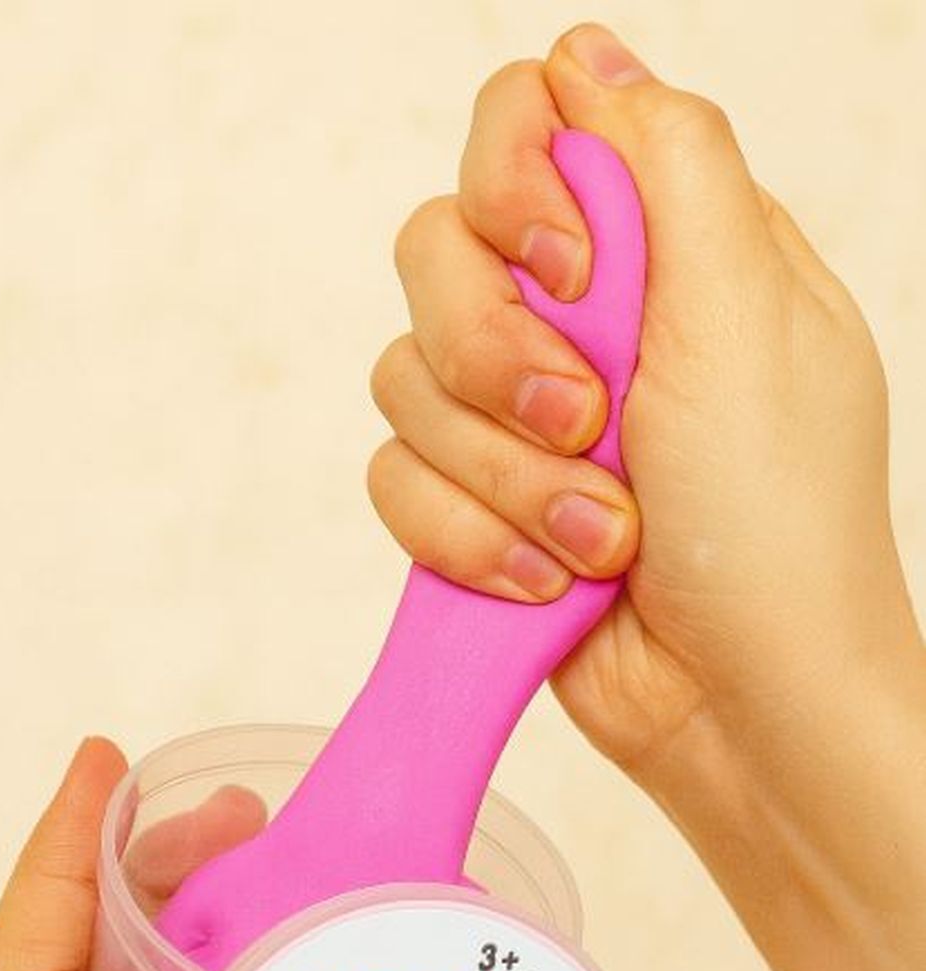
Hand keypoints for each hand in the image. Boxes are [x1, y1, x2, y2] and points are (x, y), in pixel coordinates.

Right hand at [368, 23, 920, 782]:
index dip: (516, 186)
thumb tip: (586, 57)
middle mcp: (581, 321)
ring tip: (598, 540)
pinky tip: (546, 585)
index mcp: (663, 250)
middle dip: (497, 354)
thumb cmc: (777, 523)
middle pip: (439, 251)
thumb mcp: (753, 316)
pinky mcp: (473, 505)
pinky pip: (396, 482)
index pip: (529, 131)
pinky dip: (466, 538)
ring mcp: (518, 418)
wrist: (745, 701)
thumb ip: (670, 165)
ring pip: (406, 380)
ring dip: (502, 474)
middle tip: (590, 424)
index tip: (571, 277)